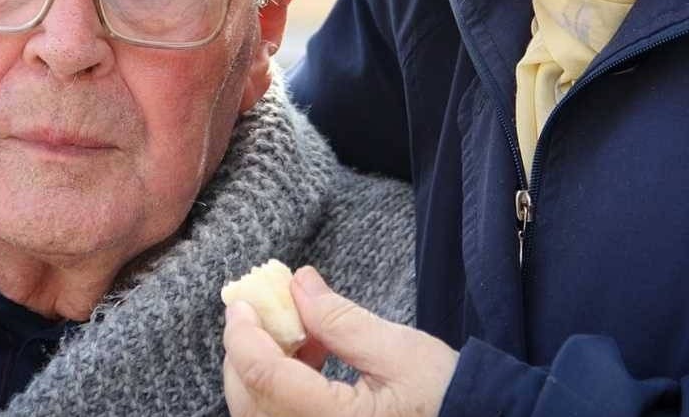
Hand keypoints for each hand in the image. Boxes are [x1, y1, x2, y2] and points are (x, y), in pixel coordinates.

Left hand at [223, 266, 458, 416]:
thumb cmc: (446, 397)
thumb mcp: (400, 351)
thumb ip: (341, 320)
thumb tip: (296, 284)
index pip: (265, 378)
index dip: (244, 334)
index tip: (241, 299)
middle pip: (248, 399)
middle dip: (246, 348)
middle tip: (264, 307)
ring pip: (256, 411)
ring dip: (262, 365)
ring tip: (302, 331)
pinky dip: (277, 385)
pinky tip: (310, 358)